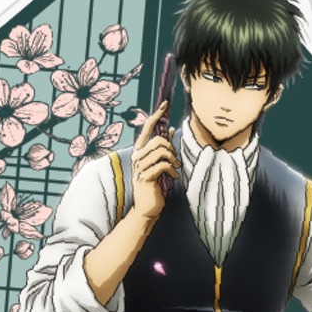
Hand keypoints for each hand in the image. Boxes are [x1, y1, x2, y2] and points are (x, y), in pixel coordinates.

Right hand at [130, 100, 177, 219]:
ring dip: (172, 159)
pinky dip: (172, 170)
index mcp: (139, 151)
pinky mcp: (145, 177)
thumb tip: (170, 129)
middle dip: (171, 149)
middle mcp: (137, 157)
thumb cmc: (154, 185)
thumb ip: (163, 147)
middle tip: (175, 159)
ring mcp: (139, 168)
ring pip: (161, 152)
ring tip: (175, 168)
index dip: (156, 115)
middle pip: (158, 141)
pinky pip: (163, 165)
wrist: (147, 207)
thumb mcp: (160, 163)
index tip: (165, 104)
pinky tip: (173, 176)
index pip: (147, 128)